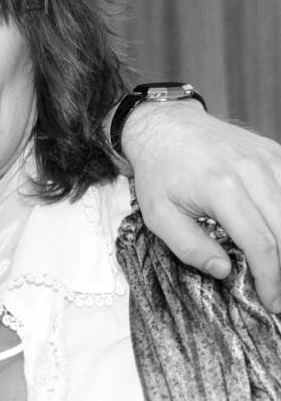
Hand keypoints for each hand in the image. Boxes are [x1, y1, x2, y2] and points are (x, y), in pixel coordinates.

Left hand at [124, 100, 280, 311]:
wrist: (164, 125)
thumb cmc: (159, 171)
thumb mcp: (157, 214)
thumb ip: (189, 246)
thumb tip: (225, 271)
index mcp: (222, 188)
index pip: (261, 243)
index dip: (272, 278)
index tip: (272, 302)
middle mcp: (252, 171)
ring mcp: (268, 159)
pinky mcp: (275, 153)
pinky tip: (280, 235)